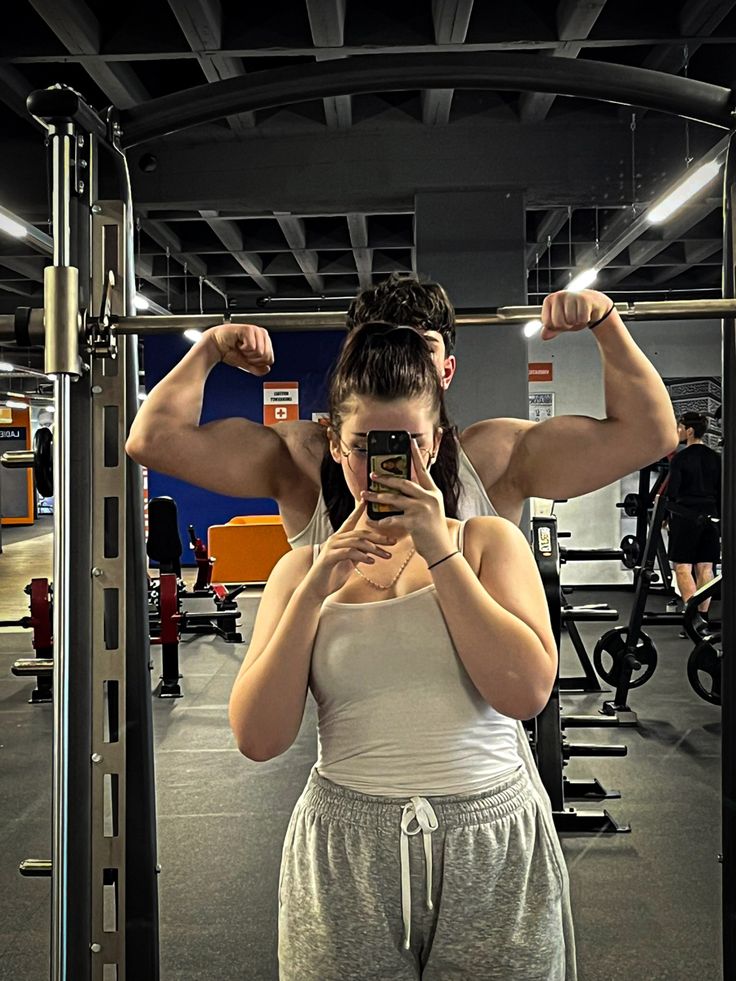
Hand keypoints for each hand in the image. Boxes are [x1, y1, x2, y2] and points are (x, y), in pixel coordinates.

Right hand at [204, 322, 273, 375]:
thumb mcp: (246, 364)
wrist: (215, 346)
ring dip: (247, 354)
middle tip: (243, 352)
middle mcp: (262, 334)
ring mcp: (256, 331)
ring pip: (260, 352)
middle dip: (253, 359)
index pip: (270, 360)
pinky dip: (243, 349)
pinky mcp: (248, 329)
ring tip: (240, 347)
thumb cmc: (230, 351)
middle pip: (266, 357)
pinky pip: (252, 347)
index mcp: (264, 341)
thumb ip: (258, 369)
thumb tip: (267, 369)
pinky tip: (238, 343)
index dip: (257, 363)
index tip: (248, 357)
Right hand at [302, 501, 396, 600]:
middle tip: (393, 542)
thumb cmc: (332, 576)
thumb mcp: (349, 562)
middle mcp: (335, 540)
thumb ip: (359, 553)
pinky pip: (348, 552)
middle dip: (378, 537)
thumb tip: (373, 548)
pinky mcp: (329, 557)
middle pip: (360, 533)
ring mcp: (331, 548)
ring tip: (386, 555)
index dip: (358, 510)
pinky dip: (361, 556)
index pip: (350, 521)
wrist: (316, 589)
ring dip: (374, 549)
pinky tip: (371, 561)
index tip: (366, 500)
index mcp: (339, 539)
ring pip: (356, 542)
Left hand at [360, 440, 453, 563]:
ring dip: (377, 497)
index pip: (422, 470)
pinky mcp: (415, 522)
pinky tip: (372, 521)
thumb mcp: (431, 509)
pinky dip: (380, 520)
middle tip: (372, 475)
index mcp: (433, 492)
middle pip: (403, 482)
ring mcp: (422, 509)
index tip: (409, 441)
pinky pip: (392, 518)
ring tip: (365, 495)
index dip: (416, 454)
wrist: (441, 549)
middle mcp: (429, 498)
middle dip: (385, 478)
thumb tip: (402, 487)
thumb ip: (420, 497)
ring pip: (394, 499)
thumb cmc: (432, 530)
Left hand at [540, 289, 613, 340]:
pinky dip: (585, 320)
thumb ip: (550, 329)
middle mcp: (558, 296)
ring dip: (576, 322)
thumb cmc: (574, 312)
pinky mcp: (584, 299)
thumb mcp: (560, 322)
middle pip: (558, 323)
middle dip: (566, 325)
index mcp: (549, 300)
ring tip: (579, 314)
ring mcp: (571, 296)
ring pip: (570, 320)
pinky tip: (586, 312)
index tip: (561, 320)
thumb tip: (543, 336)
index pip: (547, 323)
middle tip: (571, 319)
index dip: (556, 327)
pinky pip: (582, 319)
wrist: (593, 303)